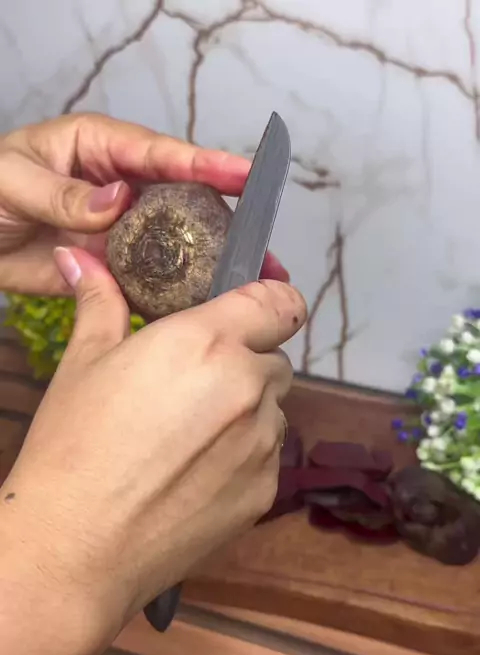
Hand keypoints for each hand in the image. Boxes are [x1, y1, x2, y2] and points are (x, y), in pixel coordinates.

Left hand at [0, 113, 288, 295]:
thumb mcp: (15, 179)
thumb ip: (65, 193)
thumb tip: (117, 198)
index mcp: (103, 150)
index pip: (163, 155)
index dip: (208, 165)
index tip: (248, 175)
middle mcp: (123, 189)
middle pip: (187, 204)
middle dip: (230, 225)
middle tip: (265, 252)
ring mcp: (122, 232)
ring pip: (177, 247)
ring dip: (214, 266)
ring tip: (253, 286)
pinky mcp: (113, 268)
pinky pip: (151, 282)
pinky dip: (178, 295)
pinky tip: (207, 309)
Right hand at [1, 248, 305, 634]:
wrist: (76, 547)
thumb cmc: (72, 449)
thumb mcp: (83, 364)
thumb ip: (99, 302)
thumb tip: (79, 258)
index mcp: (208, 343)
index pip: (281, 302)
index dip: (273, 300)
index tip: (254, 310)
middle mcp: (248, 388)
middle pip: (275, 359)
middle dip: (245, 363)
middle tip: (195, 385)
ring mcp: (262, 445)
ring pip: (273, 410)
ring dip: (247, 411)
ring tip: (188, 438)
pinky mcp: (264, 493)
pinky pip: (267, 457)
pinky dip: (244, 457)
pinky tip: (194, 475)